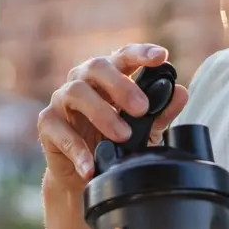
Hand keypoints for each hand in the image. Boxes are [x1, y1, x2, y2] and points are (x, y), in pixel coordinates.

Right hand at [36, 44, 189, 194]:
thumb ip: (161, 112)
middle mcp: (83, 80)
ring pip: (76, 92)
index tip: (162, 57)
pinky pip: (60, 130)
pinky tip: (91, 165)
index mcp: (108, 75)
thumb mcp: (144, 130)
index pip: (124, 56)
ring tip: (123, 136)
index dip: (141, 53)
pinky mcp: (47, 123)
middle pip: (97, 67)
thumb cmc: (114, 142)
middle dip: (121, 85)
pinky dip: (77, 149)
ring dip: (102, 113)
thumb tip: (181, 93)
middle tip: (142, 108)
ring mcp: (62, 99)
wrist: (85, 175)